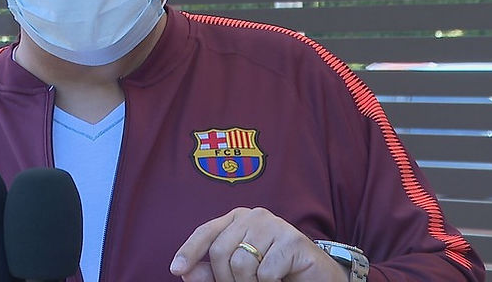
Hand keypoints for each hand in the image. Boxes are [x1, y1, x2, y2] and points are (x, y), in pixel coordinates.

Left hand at [169, 207, 347, 281]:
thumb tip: (185, 271)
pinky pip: (265, 272)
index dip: (189, 251)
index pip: (206, 232)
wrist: (315, 278)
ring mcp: (274, 224)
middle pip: (219, 251)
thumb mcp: (239, 273)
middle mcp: (253, 216)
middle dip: (225, 279)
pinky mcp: (292, 239)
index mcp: (237, 219)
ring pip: (240, 263)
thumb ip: (212, 271)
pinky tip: (281, 279)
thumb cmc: (275, 273)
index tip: (176, 270)